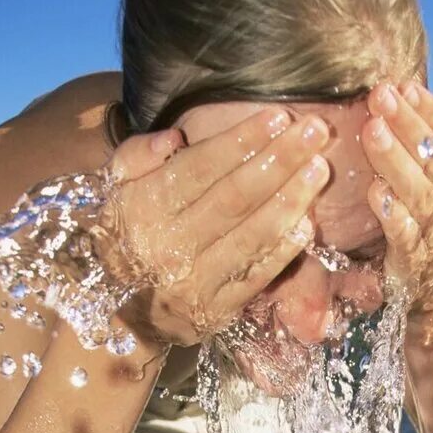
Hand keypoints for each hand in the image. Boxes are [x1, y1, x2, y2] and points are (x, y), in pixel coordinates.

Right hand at [95, 110, 331, 345]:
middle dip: (278, 161)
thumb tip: (174, 138)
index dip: (241, 141)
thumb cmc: (123, 239)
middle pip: (234, 198)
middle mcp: (171, 244)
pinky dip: (283, 252)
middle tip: (315, 132)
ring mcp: (196, 281)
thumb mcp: (113, 190)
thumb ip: (136, 157)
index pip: (200, 168)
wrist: (115, 315)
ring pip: (250, 236)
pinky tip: (307, 226)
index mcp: (145, 208)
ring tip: (319, 170)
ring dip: (289, 202)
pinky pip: (254, 278)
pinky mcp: (216, 310)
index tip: (277, 117)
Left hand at [361, 81, 432, 315]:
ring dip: (397, 161)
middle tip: (380, 95)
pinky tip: (376, 193)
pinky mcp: (416, 264)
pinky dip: (393, 215)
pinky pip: (406, 237)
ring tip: (373, 131)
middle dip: (409, 125)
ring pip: (421, 193)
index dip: (430, 111)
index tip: (406, 86)